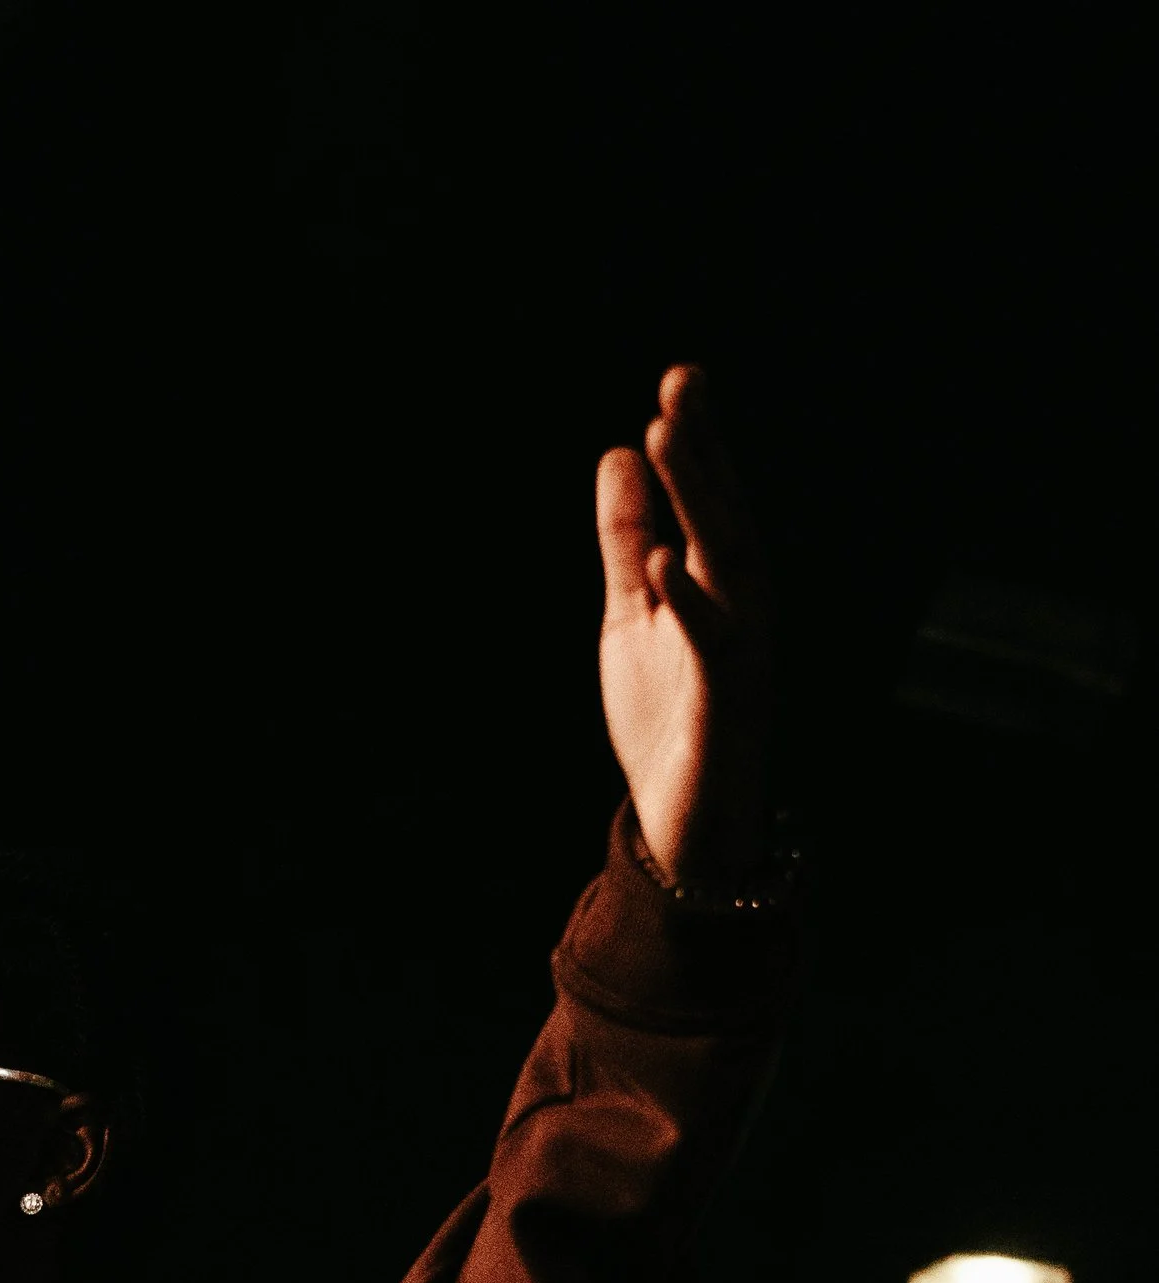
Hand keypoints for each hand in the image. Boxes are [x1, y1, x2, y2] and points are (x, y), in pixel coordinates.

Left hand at [596, 365, 771, 886]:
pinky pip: (712, 644)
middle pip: (724, 514)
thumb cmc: (667, 716)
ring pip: (726, 563)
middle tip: (680, 383)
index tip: (678, 382)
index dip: (696, 442)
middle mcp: (742, 606)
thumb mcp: (631, 615)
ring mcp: (739, 651)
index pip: (708, 501)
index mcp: (718, 583)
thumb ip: (626, 540)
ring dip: (696, 500)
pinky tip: (663, 561)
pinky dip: (689, 602)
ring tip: (665, 438)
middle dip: (703, 450)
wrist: (682, 822)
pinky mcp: (725, 701)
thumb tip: (619, 451)